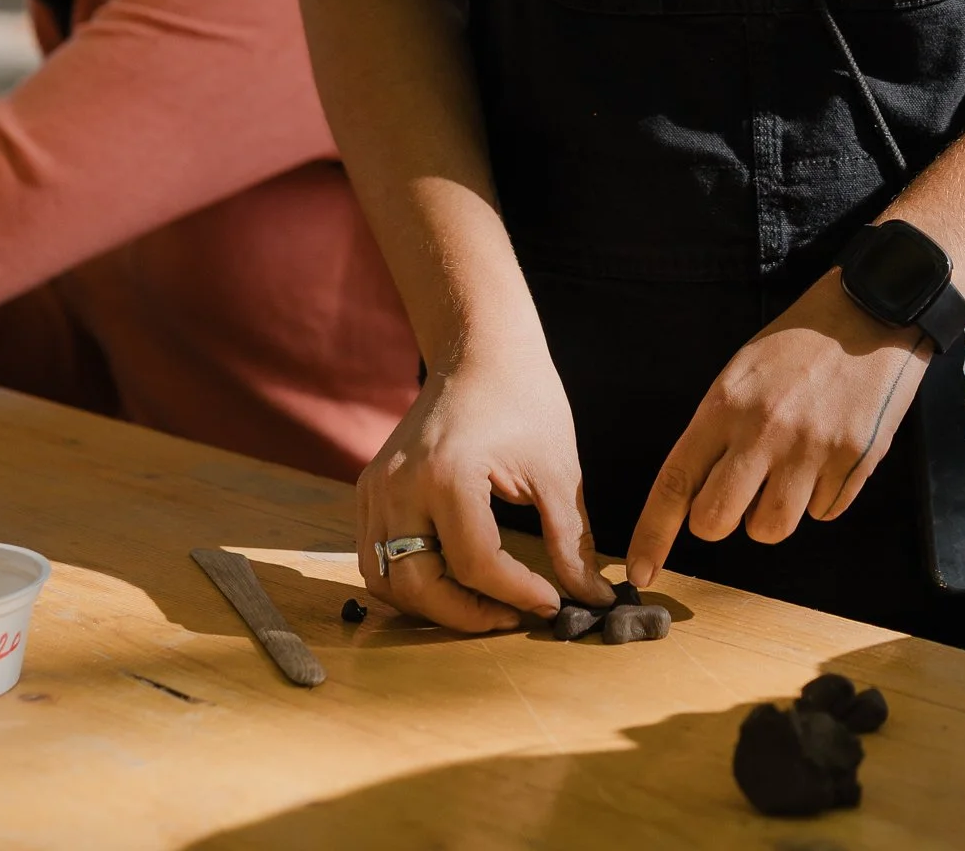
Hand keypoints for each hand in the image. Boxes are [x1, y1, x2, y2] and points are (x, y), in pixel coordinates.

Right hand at [356, 345, 612, 633]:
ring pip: (386, 580)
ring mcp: (378, 486)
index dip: (518, 595)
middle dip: (467, 616)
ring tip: (481, 603)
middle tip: (512, 617)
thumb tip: (593, 601)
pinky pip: (374, 556)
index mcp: (448, 475)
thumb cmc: (524, 399)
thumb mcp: (556, 471)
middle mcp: (401, 485)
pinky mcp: (370, 487)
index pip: (476, 565)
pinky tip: (451, 578)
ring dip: (430, 606)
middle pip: (418, 586)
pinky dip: (407, 580)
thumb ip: (570, 541)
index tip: (553, 605)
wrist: (480, 348)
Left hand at [626, 271, 930, 586]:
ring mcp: (811, 450)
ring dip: (774, 511)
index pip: (676, 482)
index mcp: (726, 404)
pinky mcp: (854, 463)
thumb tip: (699, 489)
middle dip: (721, 519)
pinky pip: (824, 513)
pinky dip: (821, 496)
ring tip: (792, 465)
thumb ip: (719, 428)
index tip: (641, 570)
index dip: (652, 533)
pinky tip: (829, 453)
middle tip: (738, 494)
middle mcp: (764, 431)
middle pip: (717, 522)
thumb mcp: (744, 370)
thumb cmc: (801, 341)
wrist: (873, 312)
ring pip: (771, 528)